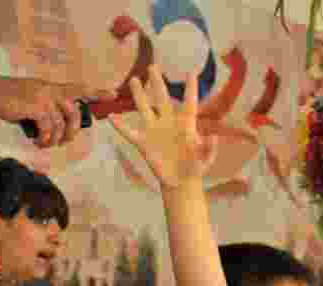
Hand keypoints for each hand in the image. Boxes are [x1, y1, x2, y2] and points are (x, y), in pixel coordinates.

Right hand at [0, 76, 113, 148]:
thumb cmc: (10, 99)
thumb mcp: (33, 96)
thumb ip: (49, 105)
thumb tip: (59, 125)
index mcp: (52, 87)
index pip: (79, 88)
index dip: (96, 92)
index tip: (113, 95)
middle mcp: (51, 90)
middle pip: (74, 112)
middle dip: (72, 131)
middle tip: (64, 142)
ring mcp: (43, 97)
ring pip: (60, 124)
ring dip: (55, 139)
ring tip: (45, 144)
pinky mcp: (35, 107)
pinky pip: (48, 128)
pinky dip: (45, 138)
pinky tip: (38, 142)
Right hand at [109, 65, 216, 188]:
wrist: (179, 182)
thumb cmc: (194, 169)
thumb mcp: (205, 160)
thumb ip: (209, 149)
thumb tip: (212, 137)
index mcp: (186, 125)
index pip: (189, 103)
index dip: (191, 89)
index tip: (191, 73)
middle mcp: (168, 123)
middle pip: (162, 99)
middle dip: (157, 83)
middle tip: (153, 66)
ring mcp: (154, 131)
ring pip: (144, 108)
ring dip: (139, 95)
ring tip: (134, 80)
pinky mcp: (144, 143)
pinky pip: (129, 132)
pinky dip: (120, 126)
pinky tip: (110, 117)